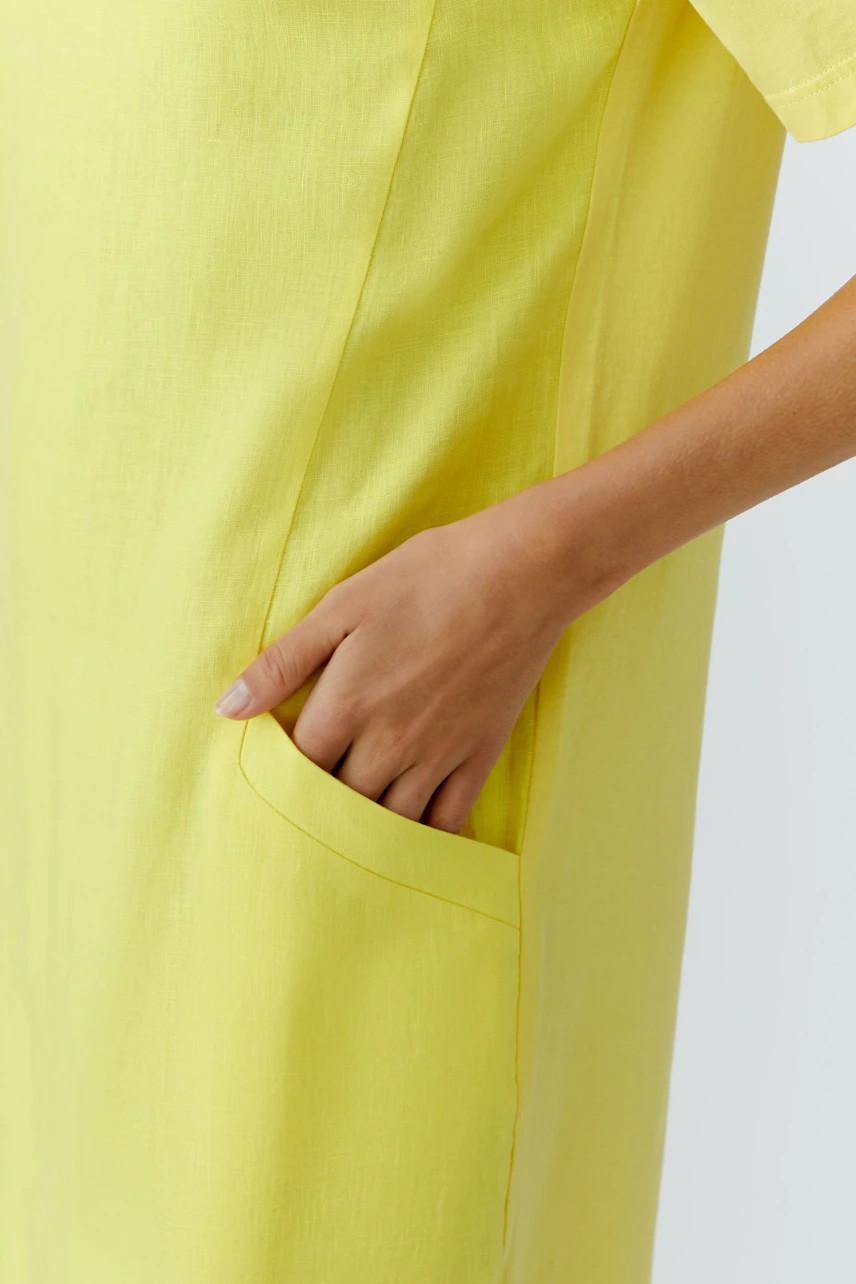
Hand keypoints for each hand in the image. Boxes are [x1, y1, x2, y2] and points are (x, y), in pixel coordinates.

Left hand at [215, 488, 598, 833]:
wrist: (522, 574)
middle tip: (301, 815)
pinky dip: (422, 837)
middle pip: (337, 806)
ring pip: (388, 822)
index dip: (276, 780)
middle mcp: (389, 744)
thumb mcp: (343, 605)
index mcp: (346, 706)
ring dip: (363, 832)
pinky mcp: (479, 755)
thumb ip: (283, 662)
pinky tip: (405, 839)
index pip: (294, 772)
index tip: (268, 780)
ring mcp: (438, 755)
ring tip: (345, 833)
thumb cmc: (427, 578)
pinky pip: (446, 819)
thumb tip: (228, 708)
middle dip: (315, 812)